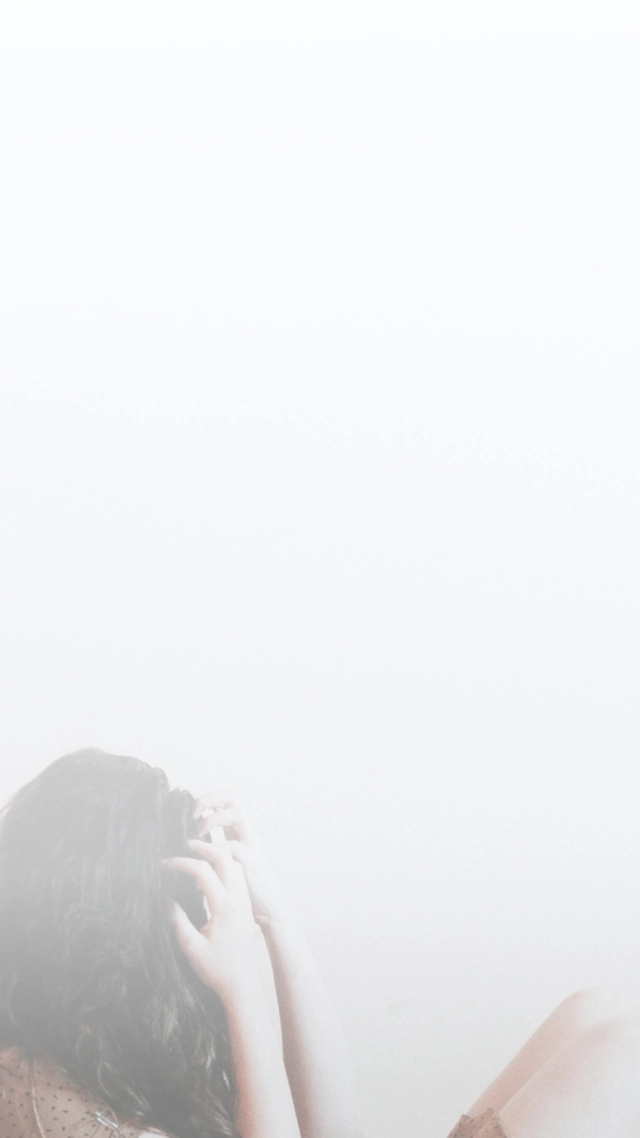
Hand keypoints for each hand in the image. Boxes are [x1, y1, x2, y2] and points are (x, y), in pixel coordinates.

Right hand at [164, 839, 259, 1000]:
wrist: (243, 986)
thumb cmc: (217, 970)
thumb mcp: (190, 948)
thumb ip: (177, 921)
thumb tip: (166, 899)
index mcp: (224, 906)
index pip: (202, 871)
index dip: (181, 863)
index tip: (164, 865)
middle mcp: (238, 899)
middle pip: (225, 859)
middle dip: (205, 848)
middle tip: (186, 844)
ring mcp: (245, 903)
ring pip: (235, 866)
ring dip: (218, 855)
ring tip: (199, 855)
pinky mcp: (247, 908)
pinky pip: (239, 878)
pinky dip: (226, 867)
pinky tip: (213, 875)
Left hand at [192, 792, 290, 930]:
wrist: (269, 910)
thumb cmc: (245, 889)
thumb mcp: (228, 864)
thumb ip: (214, 852)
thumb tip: (186, 846)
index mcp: (239, 833)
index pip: (228, 800)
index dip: (209, 797)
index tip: (190, 809)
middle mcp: (247, 835)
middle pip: (234, 799)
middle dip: (210, 799)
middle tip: (192, 813)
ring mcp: (251, 847)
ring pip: (238, 816)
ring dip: (213, 819)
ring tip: (196, 834)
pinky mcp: (251, 864)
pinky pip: (234, 847)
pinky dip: (215, 849)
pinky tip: (201, 862)